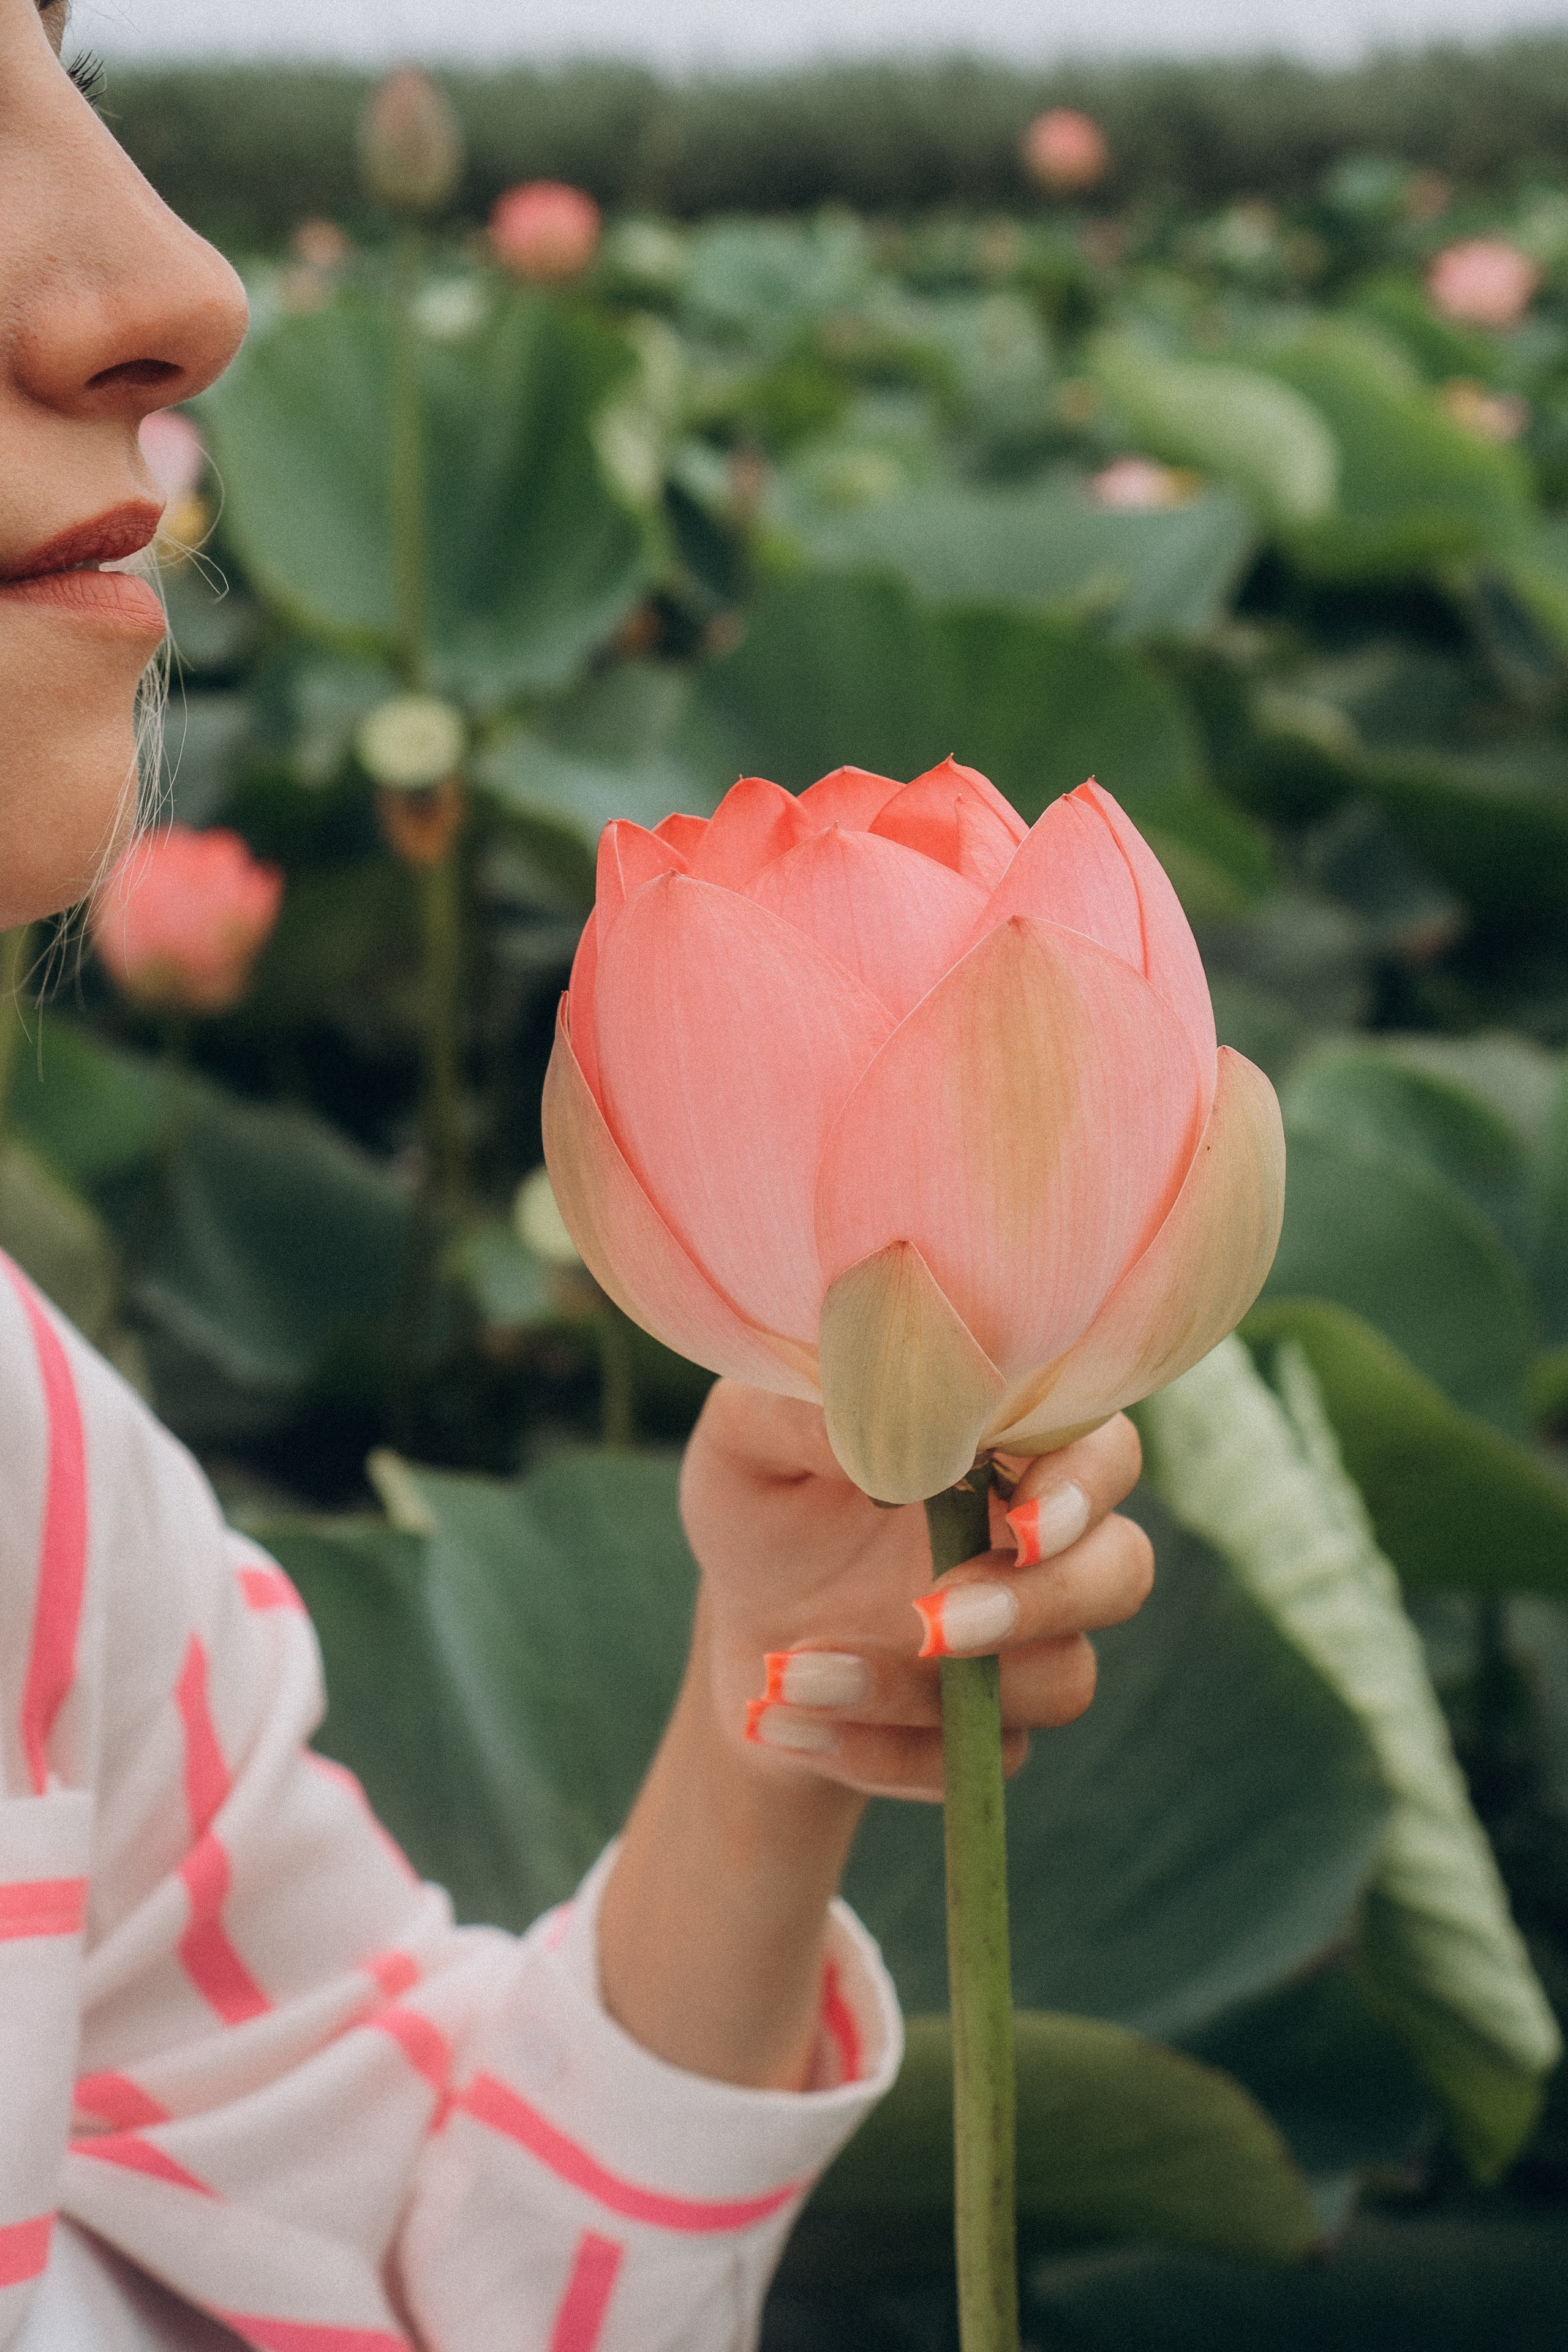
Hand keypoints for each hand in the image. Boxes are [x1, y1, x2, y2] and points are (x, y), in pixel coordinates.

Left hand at [681, 1383, 1151, 1800]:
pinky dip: (874, 1749)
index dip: (1081, 1489)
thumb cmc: (761, 1502)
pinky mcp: (992, 1731)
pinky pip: (976, 1760)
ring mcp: (1028, 1647)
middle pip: (1121, 1571)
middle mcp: (1038, 1546)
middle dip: (1036, 1604)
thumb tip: (871, 1416)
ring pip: (1058, 1682)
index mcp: (1006, 1451)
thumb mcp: (746, 1439)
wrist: (740, 1627)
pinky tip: (781, 1718)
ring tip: (792, 1672)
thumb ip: (799, 1412)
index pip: (1101, 1450)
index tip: (1019, 1527)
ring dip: (918, 1692)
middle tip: (928, 1623)